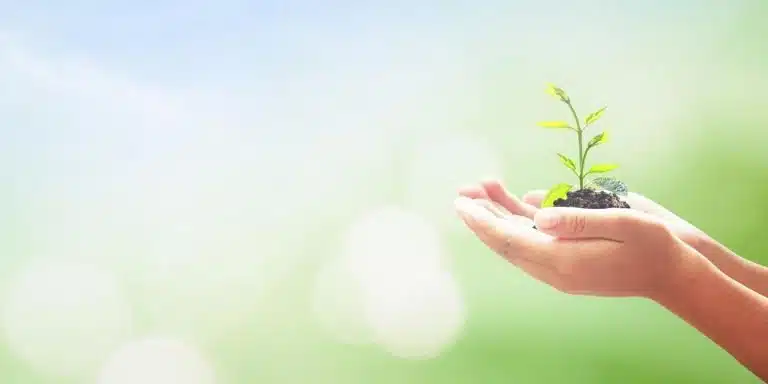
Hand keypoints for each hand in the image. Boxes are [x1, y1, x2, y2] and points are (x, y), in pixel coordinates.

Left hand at [458, 180, 708, 251]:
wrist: (673, 272)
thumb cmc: (652, 244)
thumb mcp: (621, 222)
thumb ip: (576, 218)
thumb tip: (535, 212)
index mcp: (563, 260)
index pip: (510, 240)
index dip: (482, 221)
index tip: (461, 203)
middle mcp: (554, 267)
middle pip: (507, 241)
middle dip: (482, 215)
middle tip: (462, 189)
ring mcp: (559, 267)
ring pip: (518, 240)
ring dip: (498, 215)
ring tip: (482, 186)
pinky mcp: (567, 262)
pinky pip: (534, 241)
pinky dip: (520, 220)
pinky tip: (513, 199)